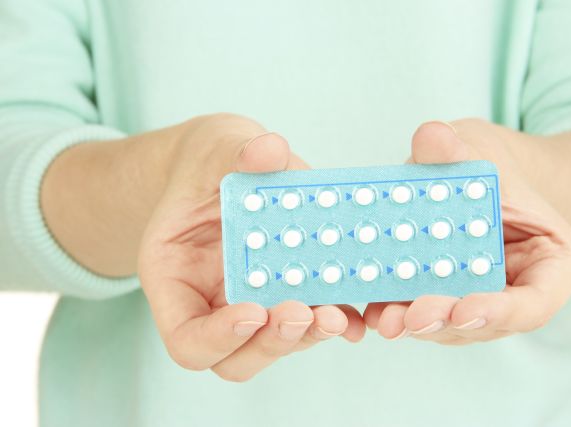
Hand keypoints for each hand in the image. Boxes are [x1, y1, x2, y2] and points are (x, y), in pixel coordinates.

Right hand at [138, 114, 364, 380]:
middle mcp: (211, 302)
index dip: (218, 338)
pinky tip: (355, 313)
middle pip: (235, 357)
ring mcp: (249, 301)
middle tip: (303, 313)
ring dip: (307, 335)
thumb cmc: (210, 160)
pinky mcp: (285, 291)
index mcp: (175, 278)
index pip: (186, 338)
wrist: (227, 162)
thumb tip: (269, 150)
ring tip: (337, 314)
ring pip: (276, 344)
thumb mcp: (217, 146)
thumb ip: (237, 151)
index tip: (253, 311)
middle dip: (272, 342)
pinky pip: (307, 319)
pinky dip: (332, 320)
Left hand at [364, 119, 570, 343]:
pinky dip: (398, 310)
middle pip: (484, 321)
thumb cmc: (494, 168)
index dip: (500, 311)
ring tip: (386, 319)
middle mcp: (516, 292)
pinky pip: (421, 309)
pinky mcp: (442, 298)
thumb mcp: (483, 151)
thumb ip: (460, 150)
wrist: (477, 178)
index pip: (534, 302)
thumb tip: (431, 136)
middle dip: (445, 320)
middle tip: (412, 317)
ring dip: (415, 323)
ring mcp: (477, 300)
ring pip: (448, 324)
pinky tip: (372, 308)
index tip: (464, 310)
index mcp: (550, 264)